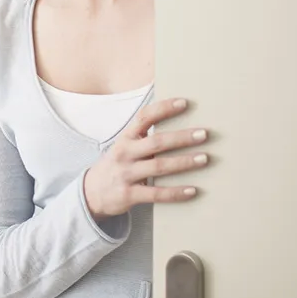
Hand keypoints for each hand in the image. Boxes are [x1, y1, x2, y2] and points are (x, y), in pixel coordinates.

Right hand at [83, 97, 209, 219]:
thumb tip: (179, 127)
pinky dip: (175, 192)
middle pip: (156, 142)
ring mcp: (126, 174)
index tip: (184, 103)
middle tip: (204, 134)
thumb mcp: (125, 147)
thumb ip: (145, 139)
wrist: (91, 193)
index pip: (144, 117)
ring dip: (183, 162)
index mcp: (126, 138)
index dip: (164, 108)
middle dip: (182, 137)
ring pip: (158, 167)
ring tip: (204, 158)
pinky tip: (192, 191)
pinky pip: (156, 194)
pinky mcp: (129, 194)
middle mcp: (125, 153)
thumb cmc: (117, 166)